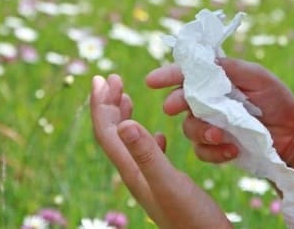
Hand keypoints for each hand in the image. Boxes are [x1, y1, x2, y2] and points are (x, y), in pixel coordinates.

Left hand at [90, 74, 230, 228]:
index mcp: (133, 171)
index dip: (101, 105)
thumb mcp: (169, 182)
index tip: (101, 78)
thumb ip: (146, 154)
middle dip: (109, 105)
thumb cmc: (192, 219)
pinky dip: (148, 137)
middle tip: (110, 79)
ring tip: (125, 98)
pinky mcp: (165, 186)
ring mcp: (150, 182)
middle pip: (113, 135)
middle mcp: (137, 175)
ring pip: (129, 144)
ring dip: (124, 118)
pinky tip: (159, 135)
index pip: (108, 133)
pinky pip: (148, 155)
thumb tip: (122, 123)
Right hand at [146, 58, 293, 166]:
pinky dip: (214, 152)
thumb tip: (201, 62)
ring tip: (222, 136)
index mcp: (217, 79)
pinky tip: (232, 150)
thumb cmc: (277, 101)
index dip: (168, 74)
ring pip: (188, 128)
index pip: (187, 73)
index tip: (152, 81)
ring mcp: (211, 125)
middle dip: (177, 103)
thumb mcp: (257, 77)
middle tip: (174, 107)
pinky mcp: (216, 148)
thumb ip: (229, 68)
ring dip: (201, 131)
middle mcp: (209, 101)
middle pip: (180, 101)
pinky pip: (201, 151)